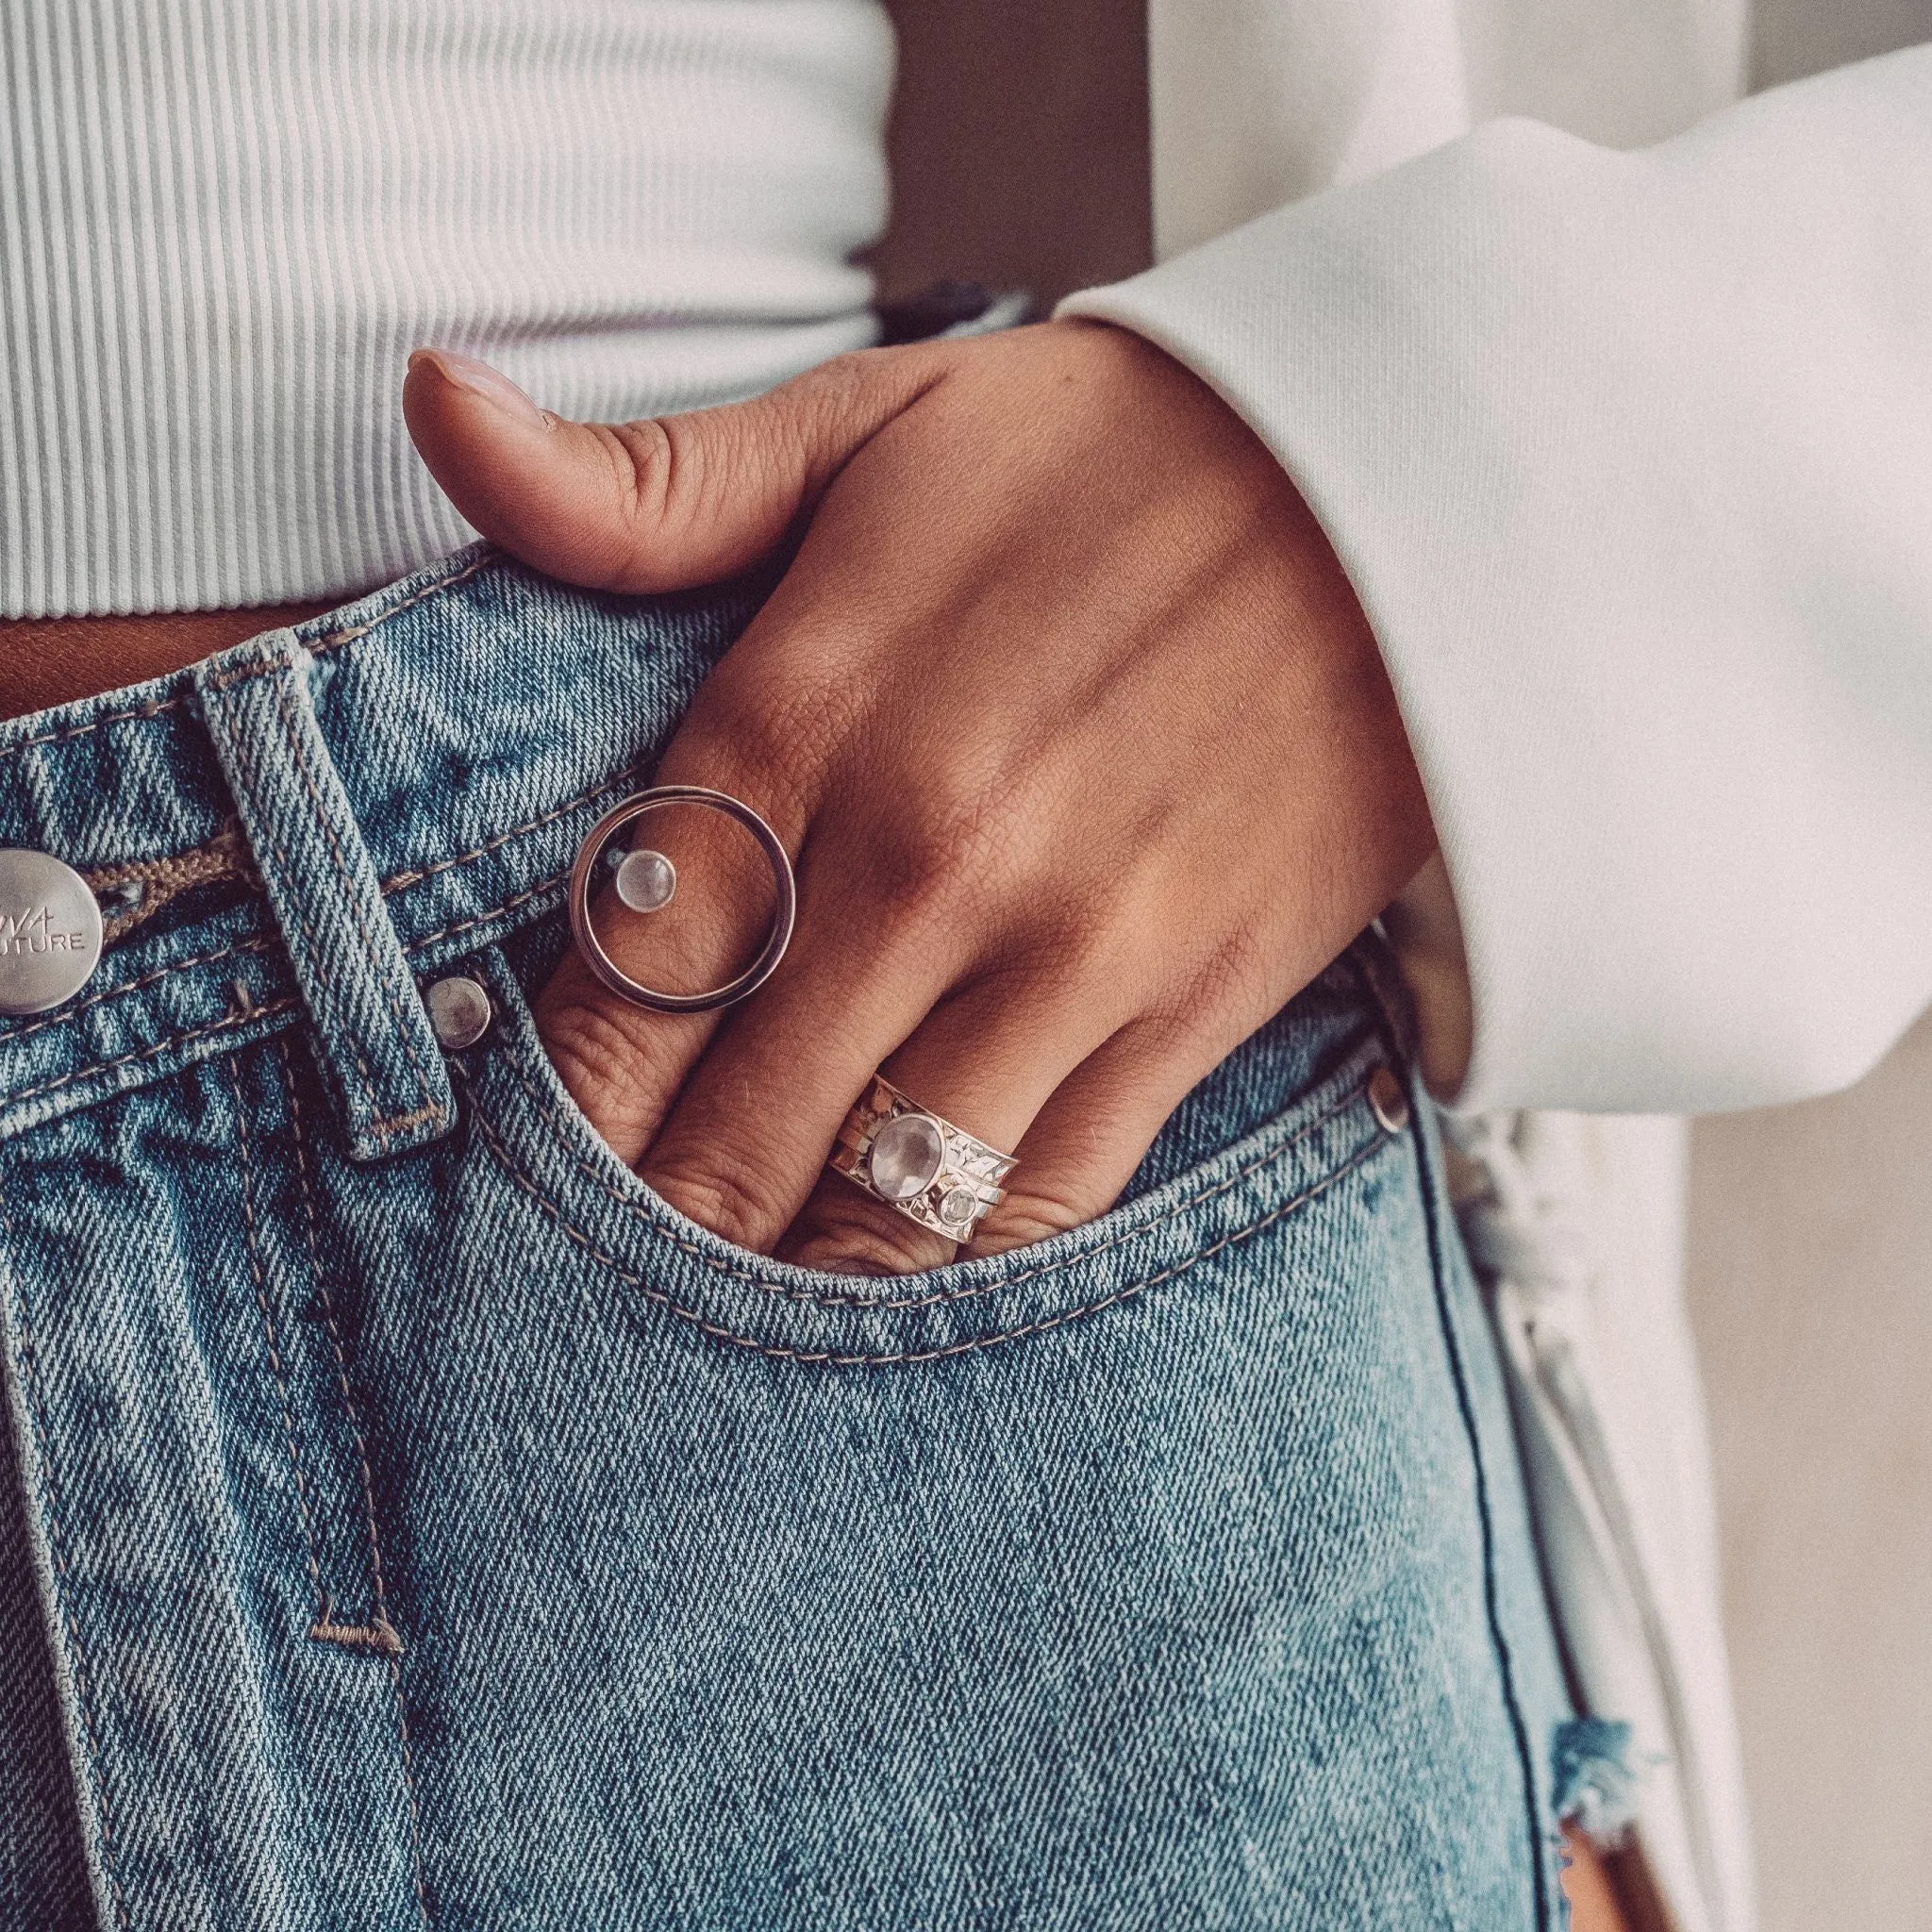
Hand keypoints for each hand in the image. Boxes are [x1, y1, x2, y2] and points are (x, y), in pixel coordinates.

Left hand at [403, 320, 1432, 1272]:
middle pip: (729, 1133)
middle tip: (595, 1313)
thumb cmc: (1111, 454)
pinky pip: (1048, 1199)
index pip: (619, 985)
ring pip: (881, 1205)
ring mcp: (1066, 950)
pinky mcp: (1193, 1004)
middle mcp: (919, 861)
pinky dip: (959, 1274)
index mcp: (799, 718)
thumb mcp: (868, 425)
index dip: (553, 1116)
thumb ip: (638, 484)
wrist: (1405, 480)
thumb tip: (433, 403)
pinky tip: (902, 1300)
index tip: (520, 1182)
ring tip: (726, 1350)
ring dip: (788, 1293)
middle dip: (650, 1238)